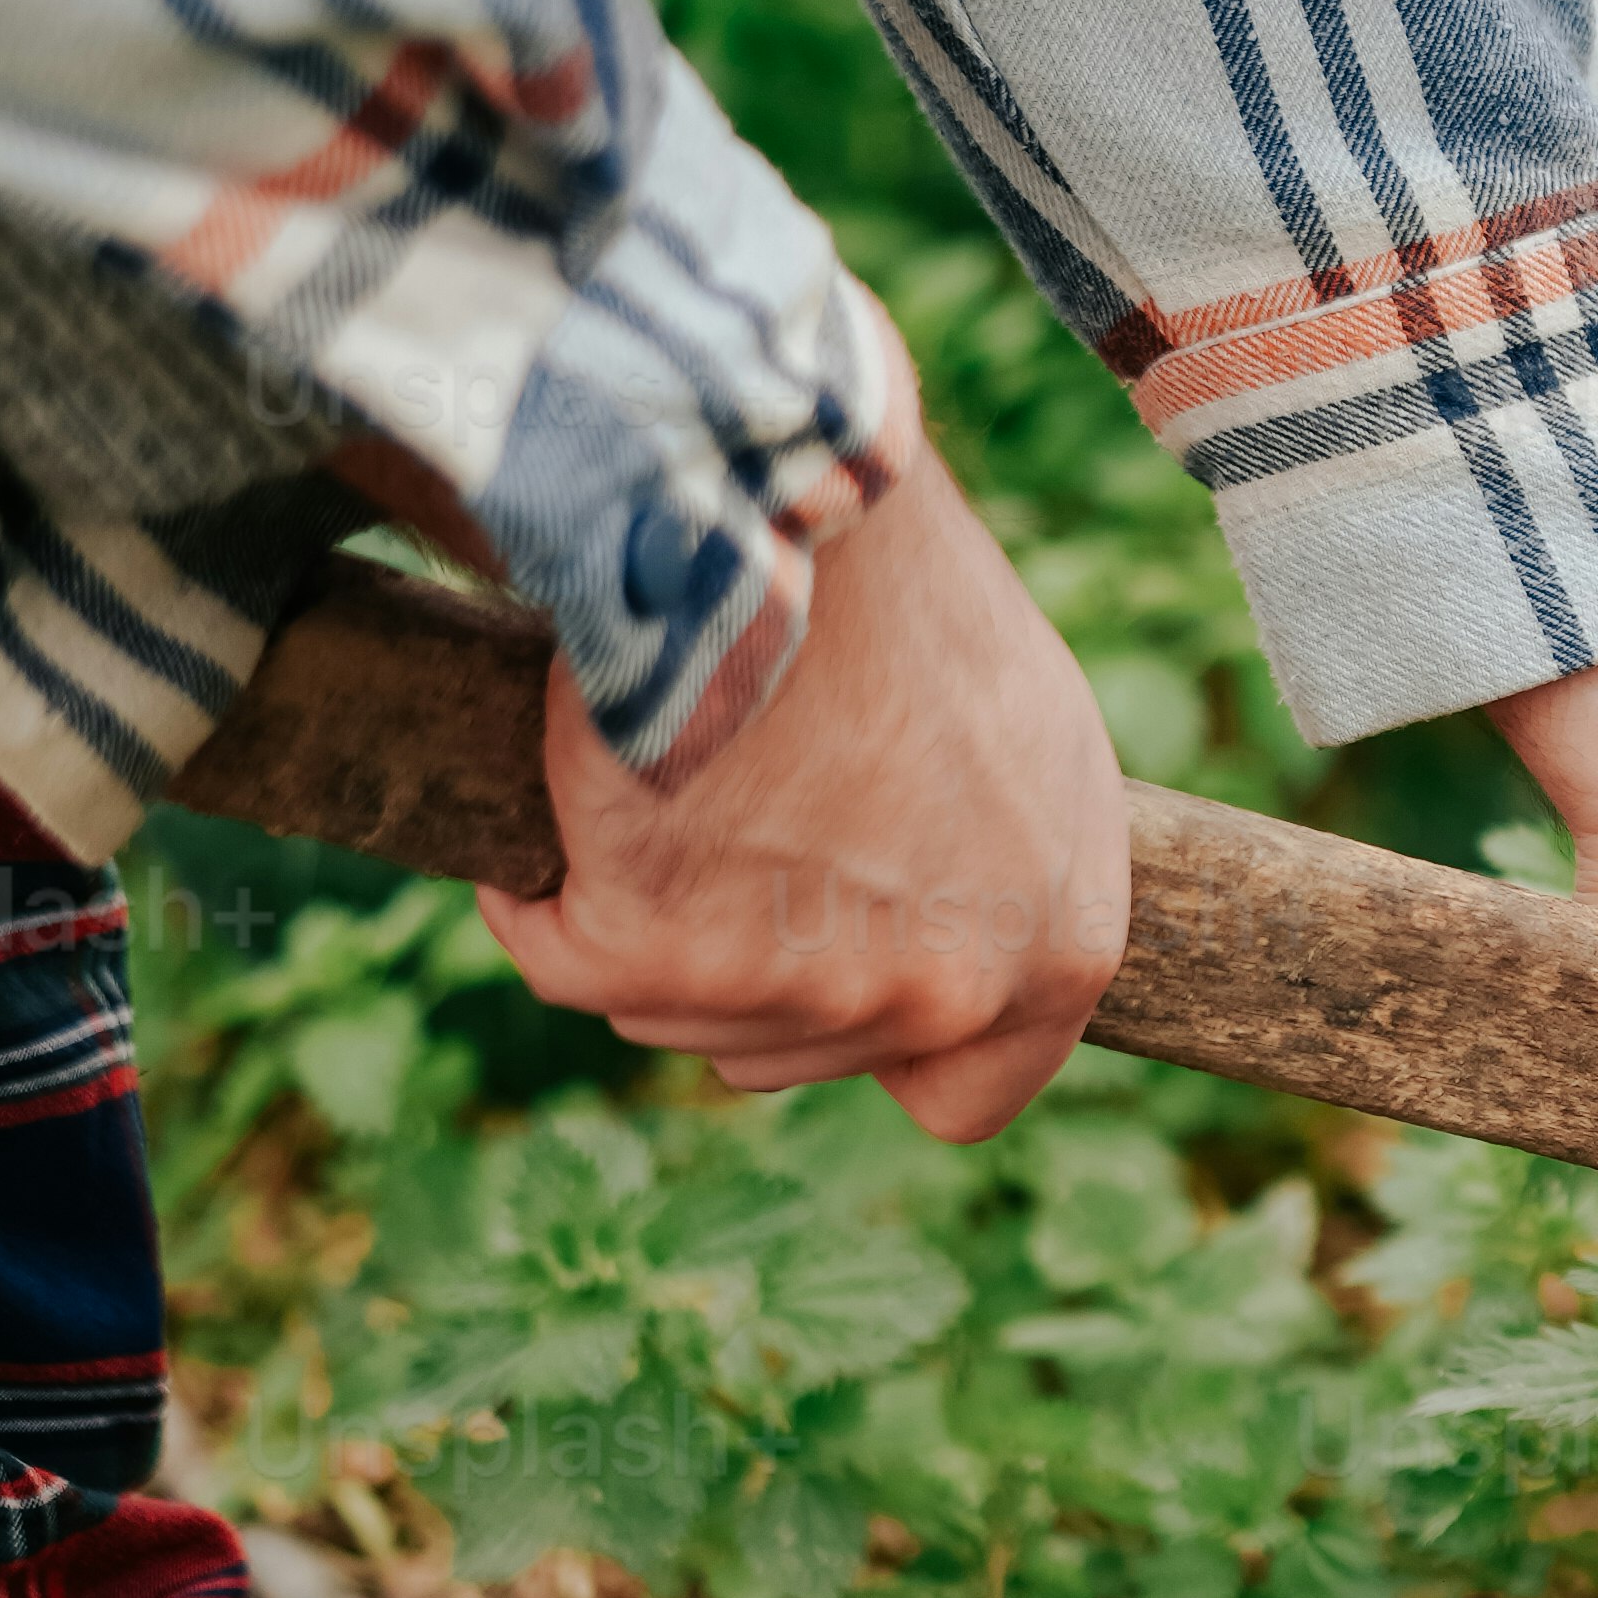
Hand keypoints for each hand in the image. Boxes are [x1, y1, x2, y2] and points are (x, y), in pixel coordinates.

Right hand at [473, 419, 1130, 1140]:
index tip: (838, 968)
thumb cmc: (910, 594)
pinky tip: (579, 778)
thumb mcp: (1027, 743)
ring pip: (676, 1012)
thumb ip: (994, 871)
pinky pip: (559, 951)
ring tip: (677, 770)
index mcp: (1055, 952)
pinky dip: (541, 884)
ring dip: (647, 916)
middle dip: (744, 956)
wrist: (793, 497)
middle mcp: (939, 994)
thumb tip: (934, 919)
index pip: (968, 1099)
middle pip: (792, 1053)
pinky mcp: (653, 952)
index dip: (890, 1045)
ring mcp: (796, 985)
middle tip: (733, 813)